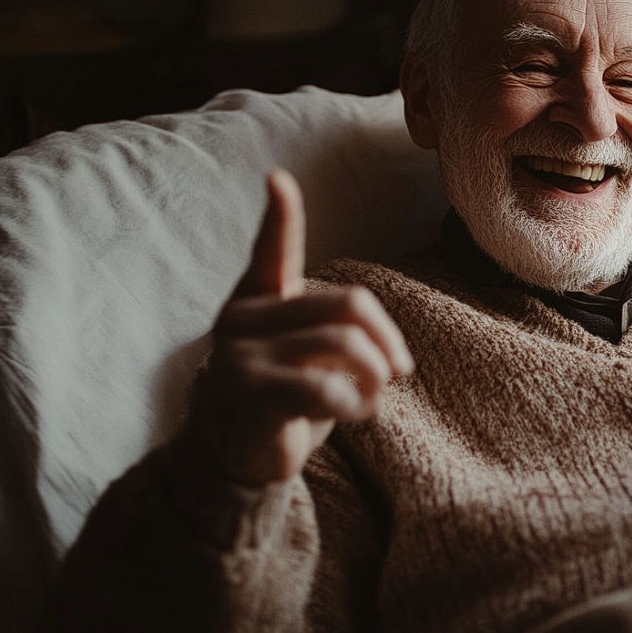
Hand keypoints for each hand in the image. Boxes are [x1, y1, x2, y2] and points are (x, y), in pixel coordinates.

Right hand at [189, 169, 413, 487]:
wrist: (234, 453)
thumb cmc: (282, 394)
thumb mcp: (308, 353)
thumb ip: (336, 335)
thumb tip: (393, 359)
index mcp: (259, 296)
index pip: (273, 249)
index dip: (281, 215)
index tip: (278, 179)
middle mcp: (244, 316)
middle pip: (347, 303)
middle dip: (386, 337)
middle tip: (398, 369)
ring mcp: (242, 354)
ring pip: (344, 344)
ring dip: (376, 375)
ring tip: (373, 394)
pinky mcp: (252, 394)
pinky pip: (327, 388)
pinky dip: (359, 402)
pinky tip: (357, 412)